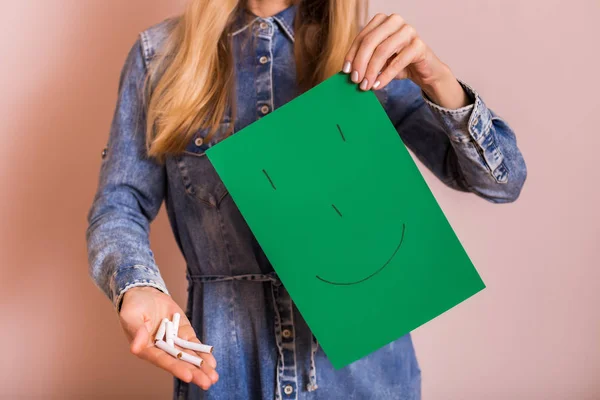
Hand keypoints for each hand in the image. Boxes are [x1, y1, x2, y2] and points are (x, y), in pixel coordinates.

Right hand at [119, 286, 218, 389]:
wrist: (145, 294)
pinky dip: (203, 352)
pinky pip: (194, 344)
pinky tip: (212, 363)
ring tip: (214, 377)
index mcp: (147, 349)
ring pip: (189, 356)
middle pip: (179, 362)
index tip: (188, 376)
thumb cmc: (134, 306)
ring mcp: (175, 341)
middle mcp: (162, 349)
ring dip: (202, 366)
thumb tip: (135, 347)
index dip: (175, 368)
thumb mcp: (131, 316)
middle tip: (207, 383)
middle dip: (194, 373)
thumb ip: (136, 331)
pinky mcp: (184, 333)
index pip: (163, 360)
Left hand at [343, 13, 469, 108]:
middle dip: (360, 63)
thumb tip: (347, 71)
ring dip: (372, 71)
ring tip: (366, 85)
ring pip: (383, 50)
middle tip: (355, 80)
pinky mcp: (419, 45)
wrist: (423, 71)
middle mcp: (395, 21)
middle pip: (370, 42)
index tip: (346, 71)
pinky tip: (378, 85)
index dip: (351, 55)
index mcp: (382, 21)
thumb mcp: (377, 61)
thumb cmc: (397, 64)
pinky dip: (386, 76)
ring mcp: (408, 31)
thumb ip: (364, 61)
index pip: (362, 37)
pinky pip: (398, 61)